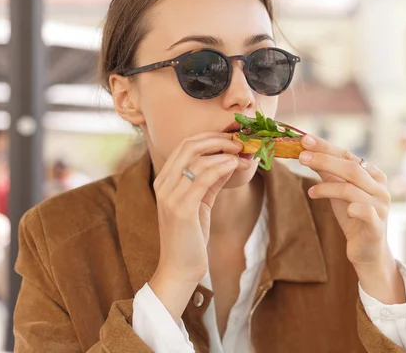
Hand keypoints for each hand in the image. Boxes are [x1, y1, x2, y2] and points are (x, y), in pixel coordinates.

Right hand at [149, 132, 245, 320]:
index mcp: (165, 179)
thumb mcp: (202, 201)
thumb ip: (212, 180)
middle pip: (188, 145)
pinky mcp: (181, 209)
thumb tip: (230, 159)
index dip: (210, 136)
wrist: (179, 268)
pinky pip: (201, 178)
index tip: (233, 137)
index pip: (185, 144)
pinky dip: (220, 167)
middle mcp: (163, 183)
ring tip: (243, 153)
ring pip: (196, 159)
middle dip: (217, 139)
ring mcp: (169, 195)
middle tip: (240, 142)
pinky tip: (235, 165)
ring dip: (223, 152)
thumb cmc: (191, 235)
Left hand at [298, 135, 403, 303]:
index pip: (347, 155)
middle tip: (302, 157)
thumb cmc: (353, 218)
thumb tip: (306, 152)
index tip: (305, 140)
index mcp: (372, 174)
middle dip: (324, 161)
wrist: (367, 251)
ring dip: (328, 187)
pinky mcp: (377, 225)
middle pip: (351, 168)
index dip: (326, 147)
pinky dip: (351, 207)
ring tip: (311, 191)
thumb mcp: (338, 192)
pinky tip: (342, 209)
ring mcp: (380, 206)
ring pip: (352, 189)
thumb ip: (327, 173)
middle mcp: (379, 187)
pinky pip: (364, 211)